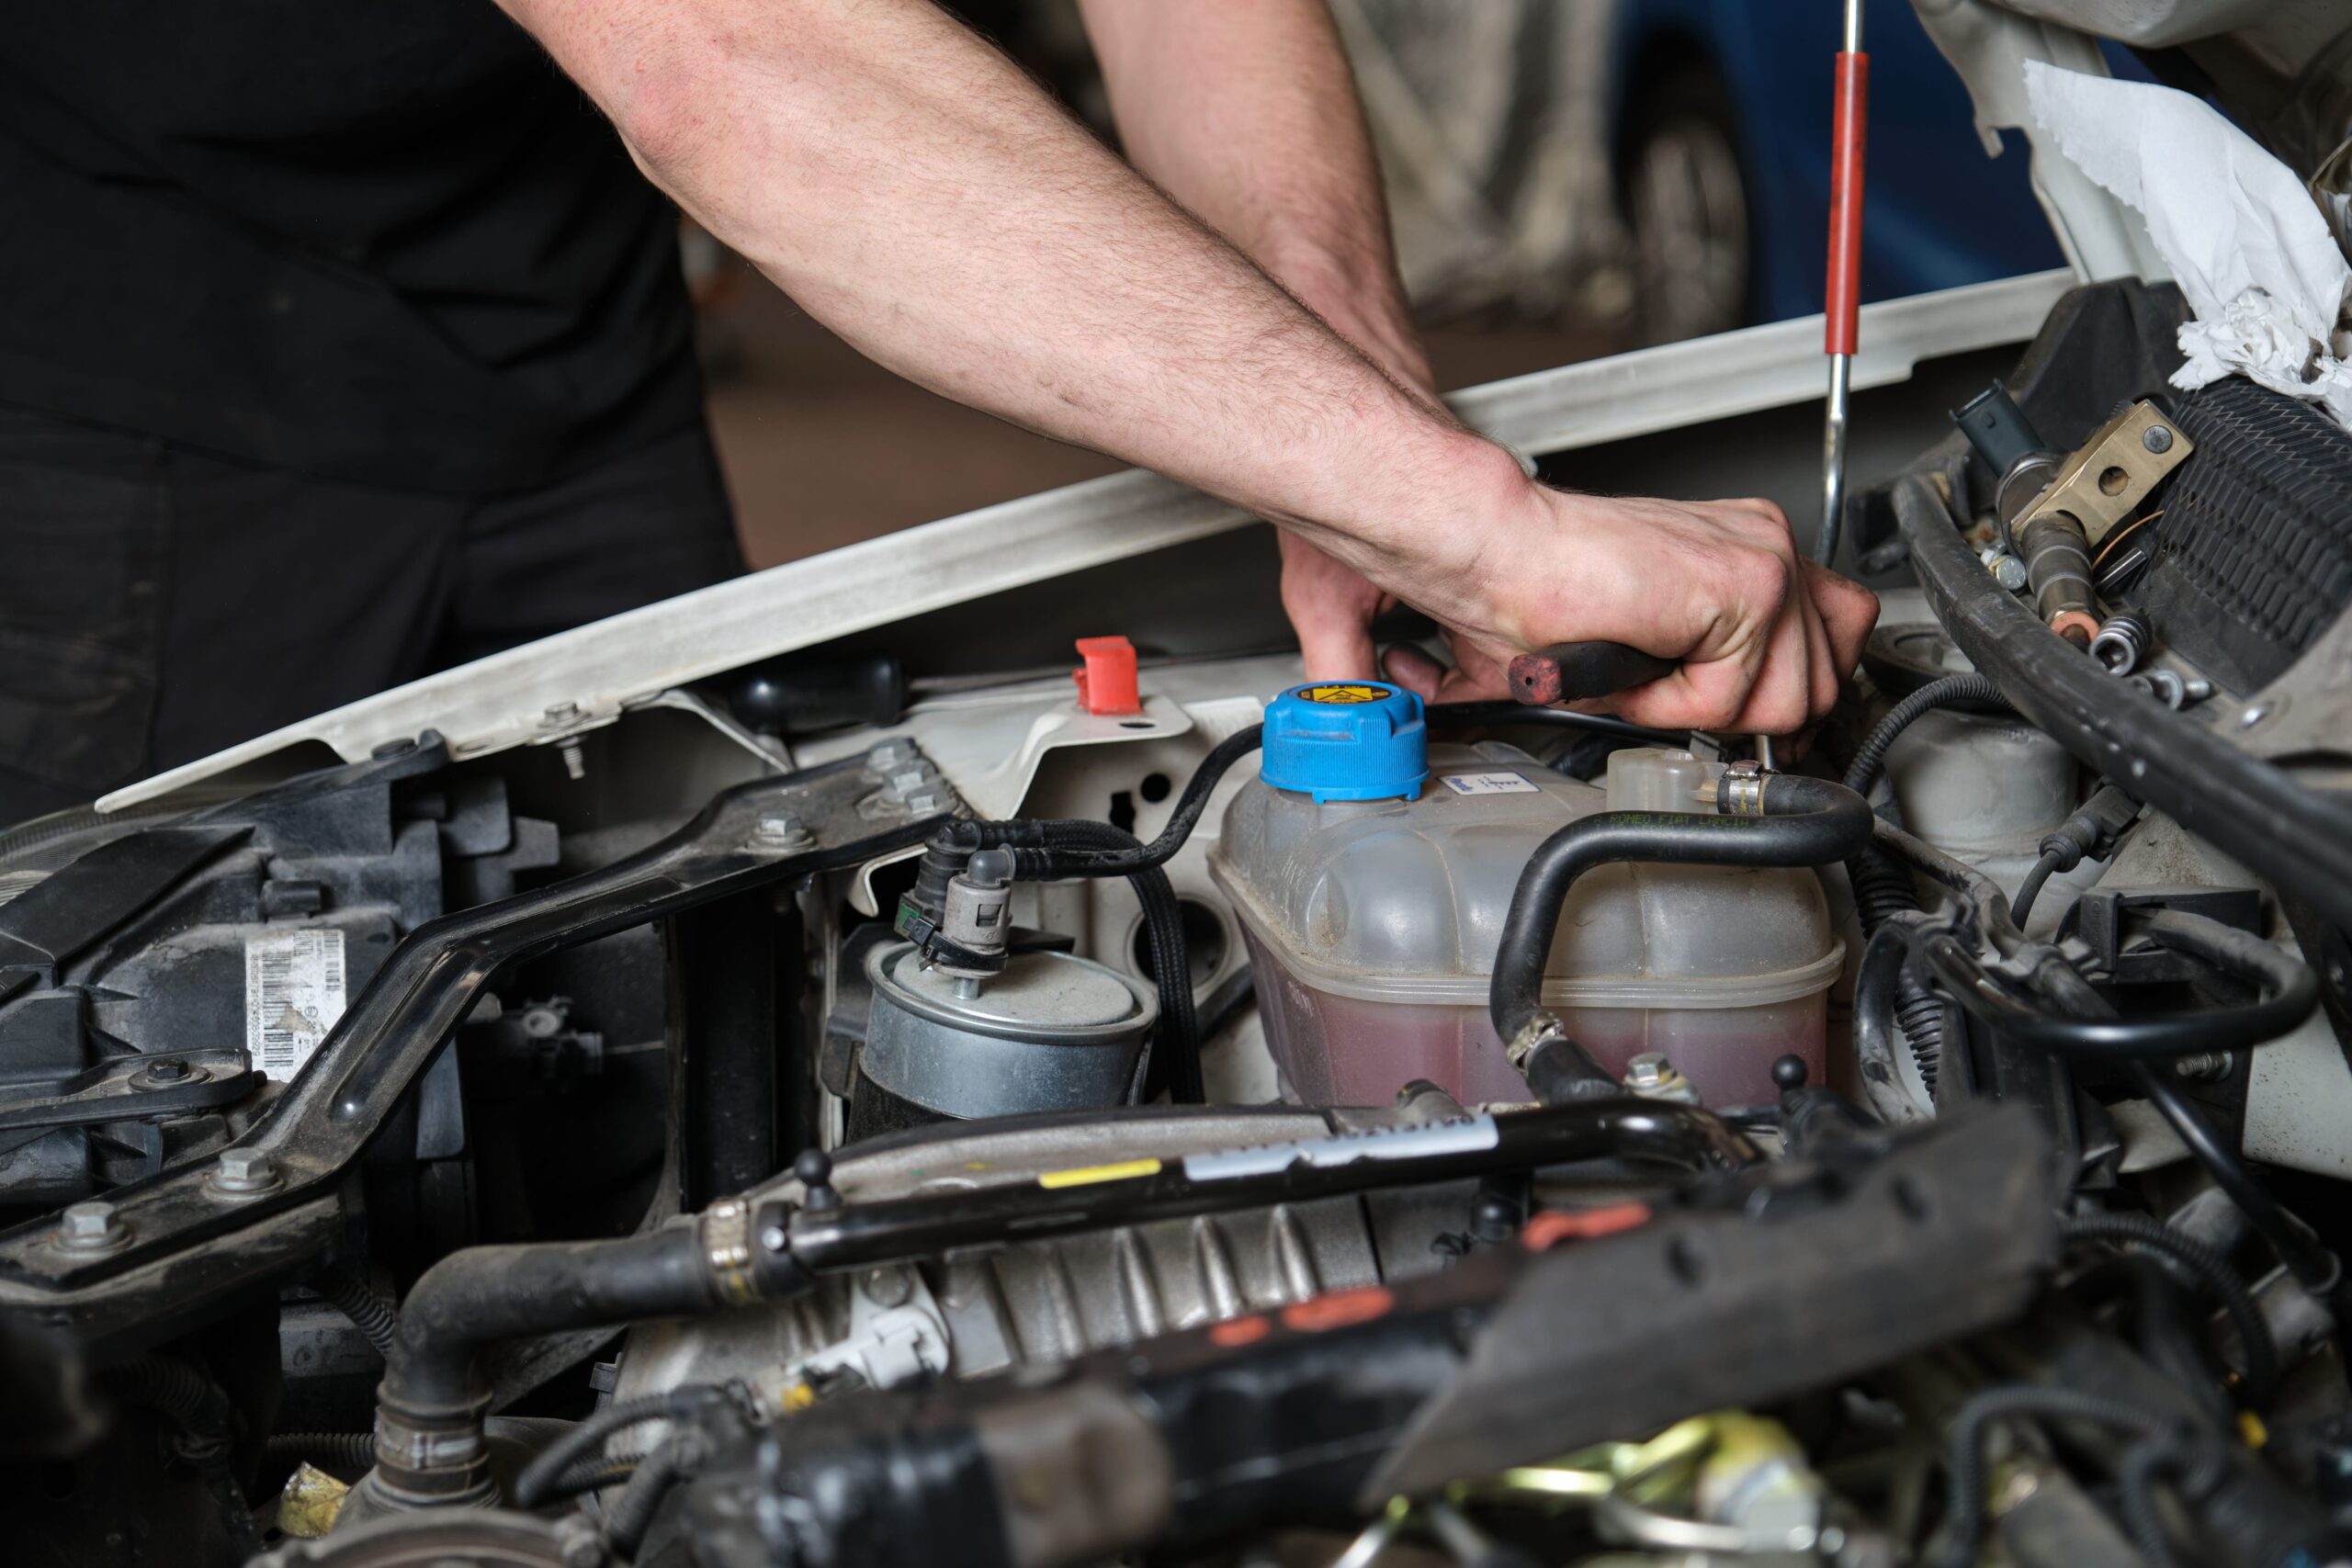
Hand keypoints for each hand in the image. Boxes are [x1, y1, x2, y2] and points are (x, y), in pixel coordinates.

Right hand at [1381, 484, 1878, 734]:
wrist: (1501, 549)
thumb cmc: (1545, 591)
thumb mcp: (1662, 640)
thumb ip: (1722, 661)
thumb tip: (1766, 724)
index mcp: (1752, 550)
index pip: (1839, 638)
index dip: (1788, 695)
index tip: (1744, 718)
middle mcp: (1769, 546)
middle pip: (1826, 684)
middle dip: (1747, 715)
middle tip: (1671, 693)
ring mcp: (1766, 561)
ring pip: (1790, 703)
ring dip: (1703, 711)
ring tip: (1645, 675)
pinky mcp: (1746, 585)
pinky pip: (1734, 698)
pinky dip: (1675, 704)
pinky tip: (1636, 664)